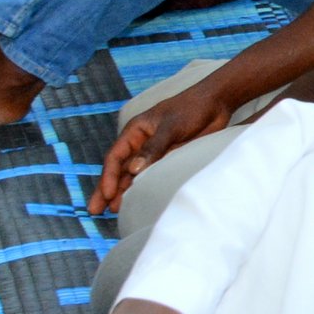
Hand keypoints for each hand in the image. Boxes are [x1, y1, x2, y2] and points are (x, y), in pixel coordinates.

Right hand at [89, 83, 231, 213]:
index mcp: (135, 132)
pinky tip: (140, 201)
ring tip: (116, 211)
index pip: (115, 157)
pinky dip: (145, 188)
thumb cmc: (191, 107)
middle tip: (95, 210)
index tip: (106, 195)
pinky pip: (153, 176)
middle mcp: (141, 144)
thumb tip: (134, 170)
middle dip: (107, 189)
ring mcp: (155, 152)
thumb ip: (154, 148)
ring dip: (124, 192)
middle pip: (120, 170)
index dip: (108, 177)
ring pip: (134, 175)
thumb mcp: (171, 126)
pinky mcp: (170, 158)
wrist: (217, 102)